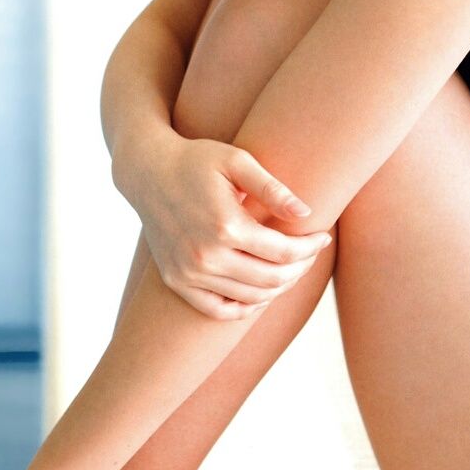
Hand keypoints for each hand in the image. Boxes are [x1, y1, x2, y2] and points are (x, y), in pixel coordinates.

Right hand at [132, 134, 332, 319]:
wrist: (146, 172)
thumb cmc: (196, 160)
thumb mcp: (236, 161)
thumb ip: (272, 188)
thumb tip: (306, 213)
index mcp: (226, 225)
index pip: (284, 251)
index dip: (310, 247)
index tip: (322, 236)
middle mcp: (206, 256)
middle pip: (272, 279)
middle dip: (300, 268)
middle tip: (311, 253)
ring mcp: (188, 273)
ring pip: (250, 298)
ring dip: (278, 287)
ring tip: (290, 268)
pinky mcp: (176, 280)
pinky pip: (217, 309)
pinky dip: (244, 308)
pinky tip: (260, 293)